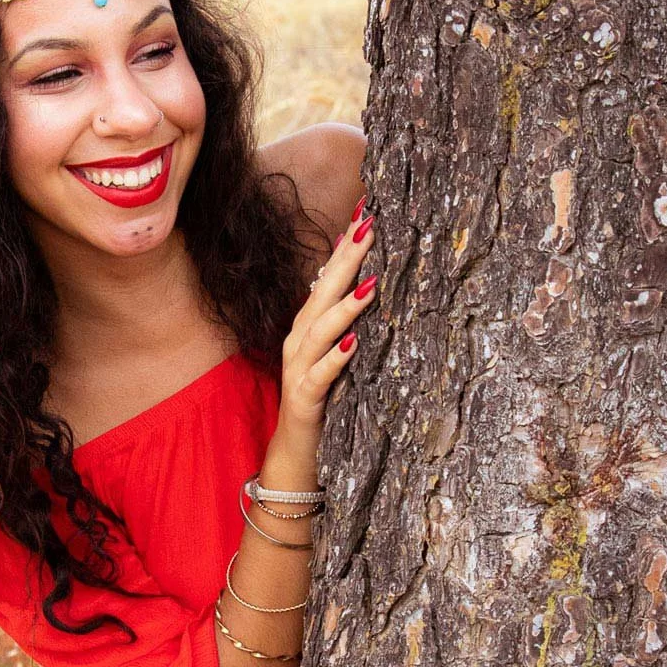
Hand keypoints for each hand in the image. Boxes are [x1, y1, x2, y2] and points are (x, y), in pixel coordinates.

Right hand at [278, 199, 375, 441]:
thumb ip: (346, 321)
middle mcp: (300, 341)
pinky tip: (353, 343)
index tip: (367, 215)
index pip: (328, 278)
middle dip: (346, 261)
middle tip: (370, 229)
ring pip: (320, 332)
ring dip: (344, 308)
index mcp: (309, 327)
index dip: (346, 247)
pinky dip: (335, 358)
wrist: (296, 451)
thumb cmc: (322, 398)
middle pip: (323, 293)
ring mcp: (299, 368)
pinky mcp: (305, 398)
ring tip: (370, 286)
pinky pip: (320, 375)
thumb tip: (368, 281)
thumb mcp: (336, 354)